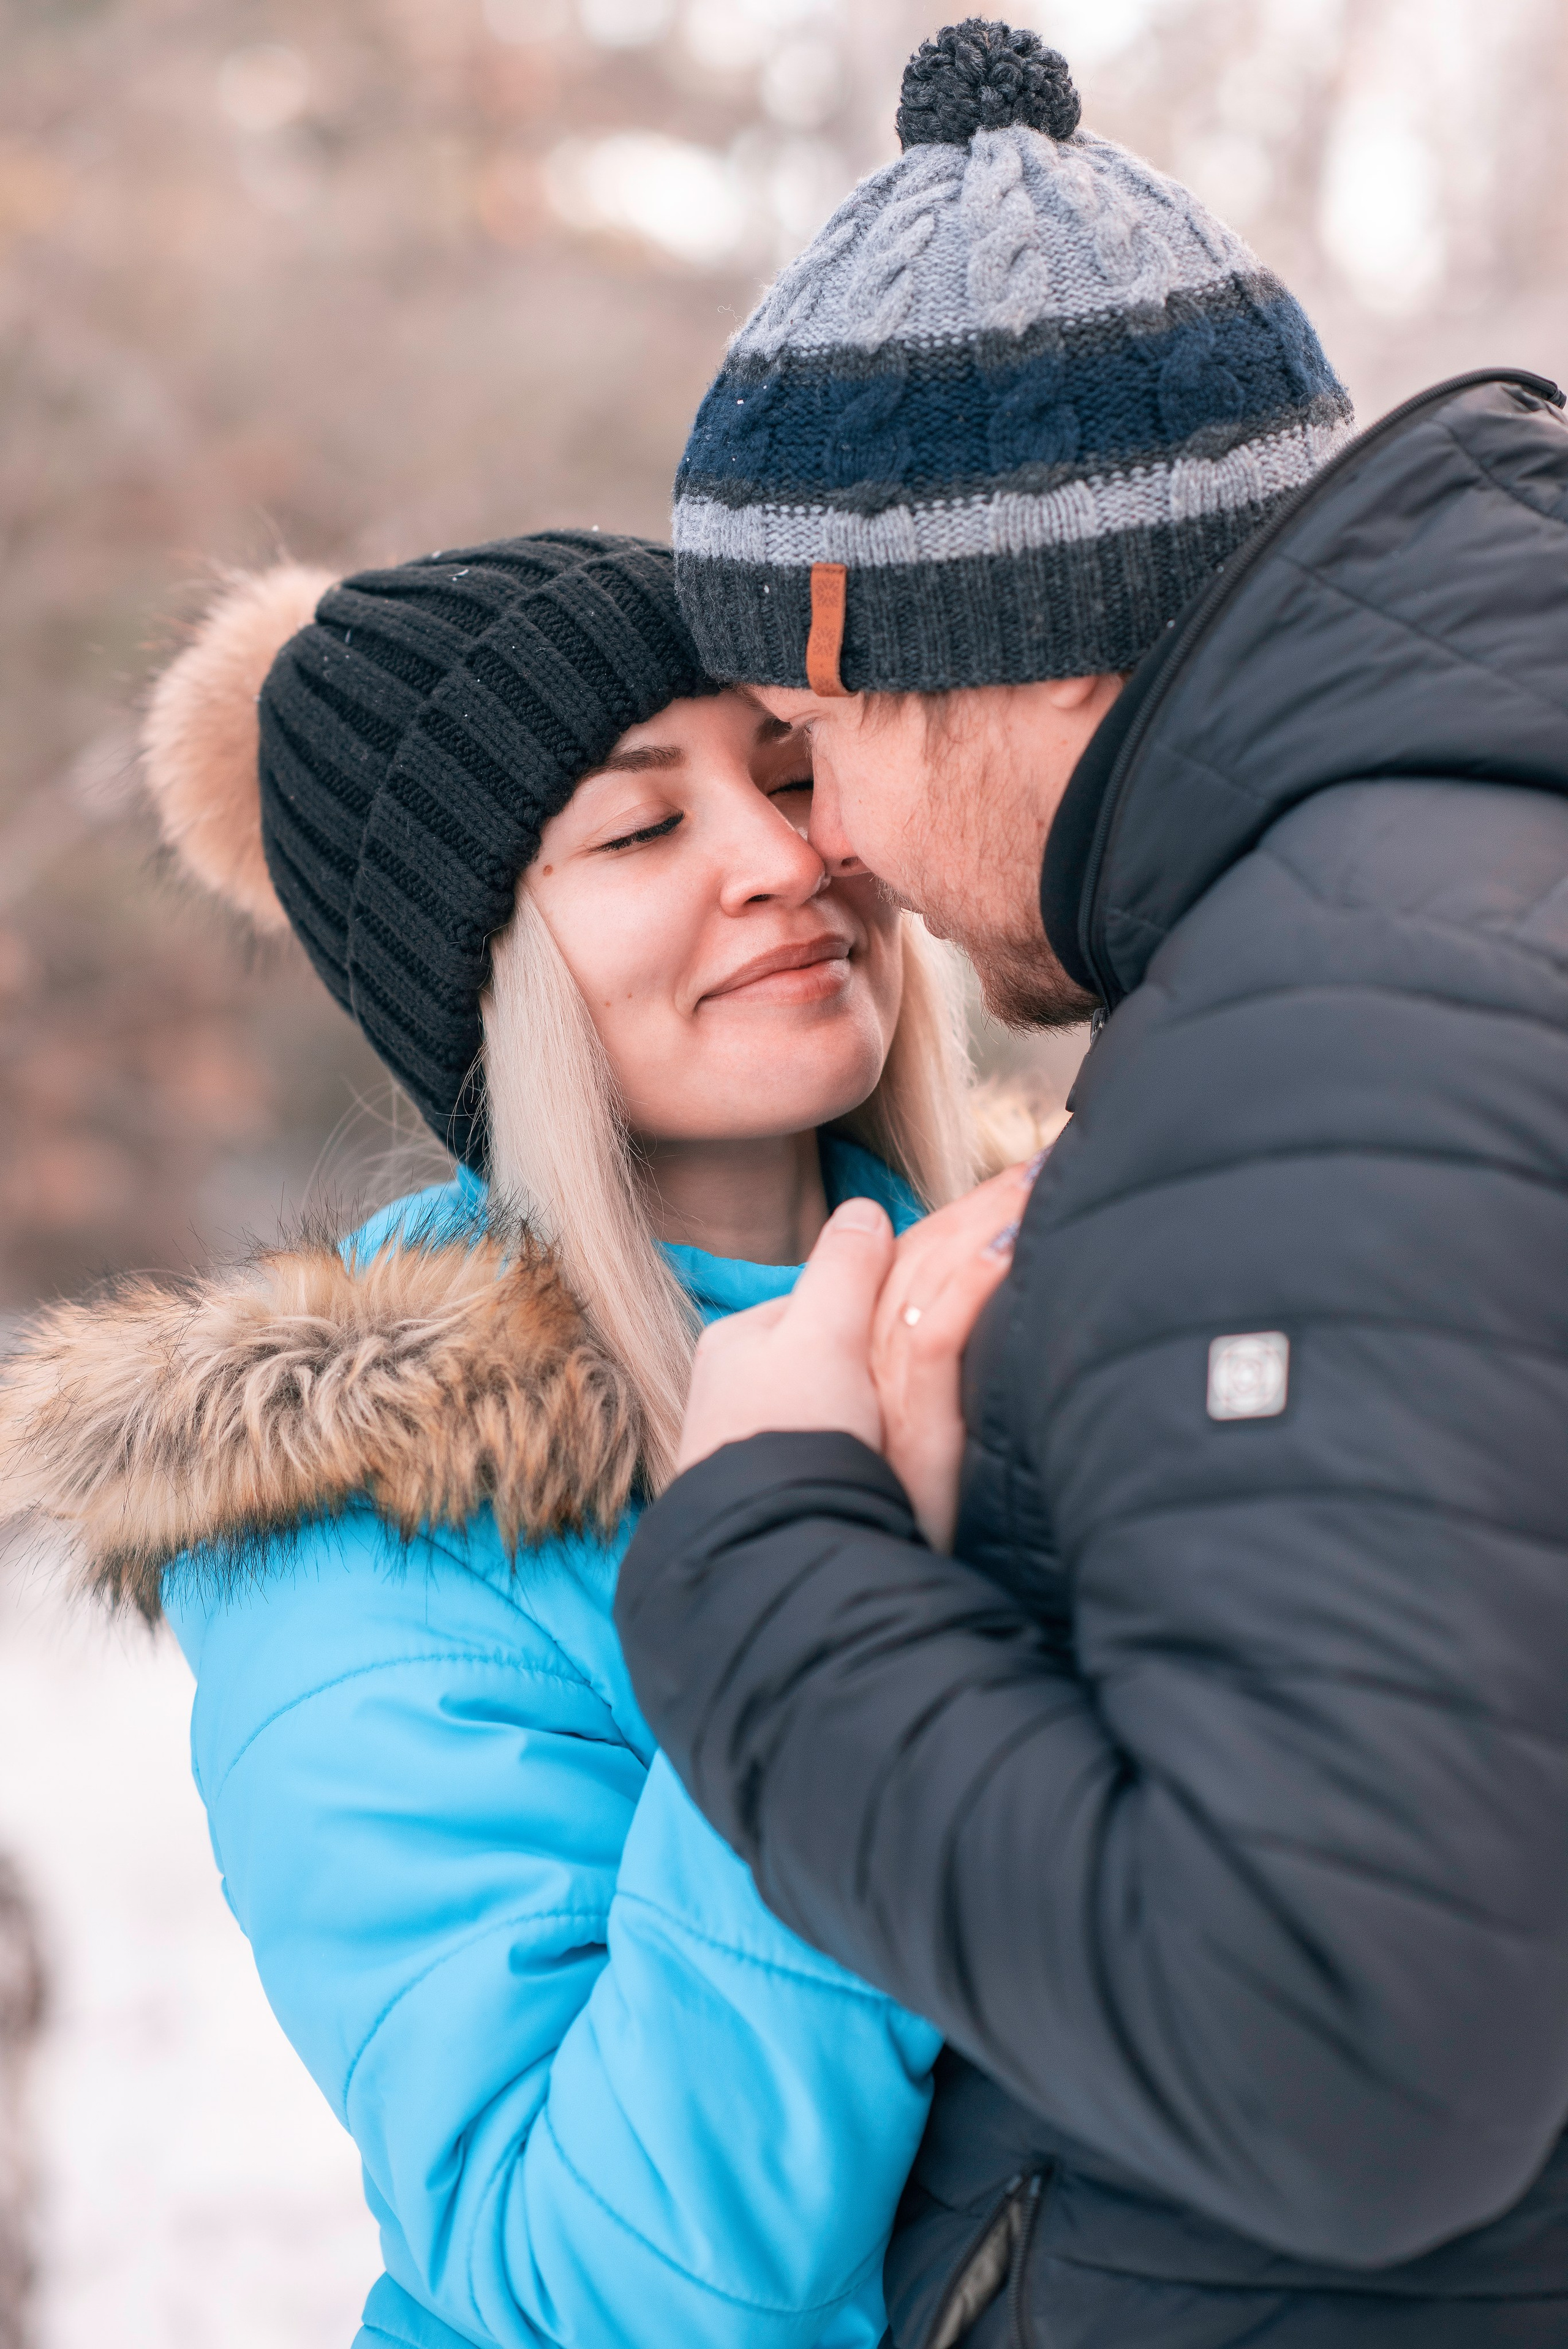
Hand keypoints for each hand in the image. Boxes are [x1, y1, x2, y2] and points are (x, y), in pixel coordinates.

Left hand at [675, 1199, 895, 1473]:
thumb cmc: (793, 1433)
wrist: (768, 1550)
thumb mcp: (825, 1333)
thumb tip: (866, 1211)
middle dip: (863, 1368)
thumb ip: (847, 1267)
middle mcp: (724, 1387)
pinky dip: (842, 1458)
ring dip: (858, 1418)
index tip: (910, 1335)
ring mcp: (734, 1445)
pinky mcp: (754, 1495)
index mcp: (734, 1339)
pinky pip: (812, 1455)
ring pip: (821, 1407)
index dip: (874, 1313)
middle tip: (899, 1401)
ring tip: (885, 1445)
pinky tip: (862, 1477)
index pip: (819, 1303)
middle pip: (820, 1355)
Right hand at [868, 1160, 1041, 1550]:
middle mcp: (858, 1374)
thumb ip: (927, 1371)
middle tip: (1045, 1163)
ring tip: (1040, 1178)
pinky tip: (1014, 1243)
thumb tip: (993, 1315)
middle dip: (978, 1207)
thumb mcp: (918, 1443)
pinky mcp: (913, 1436)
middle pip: (911, 1263)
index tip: (1014, 1191)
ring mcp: (882, 1402)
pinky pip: (934, 1339)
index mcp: (848, 1363)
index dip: (955, 1225)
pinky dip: (973, 1283)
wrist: (855, 1597)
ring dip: (984, 1223)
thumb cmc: (898, 1524)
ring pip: (920, 1284)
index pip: (897, 1270)